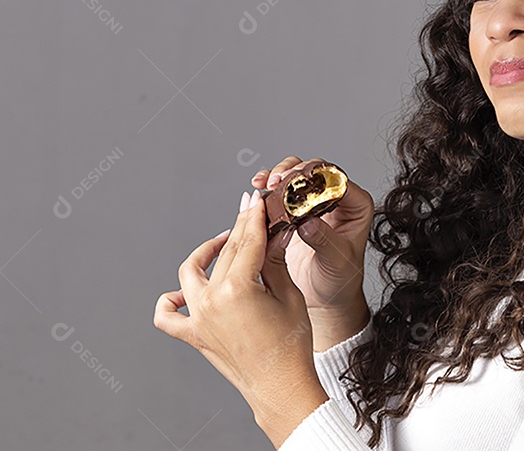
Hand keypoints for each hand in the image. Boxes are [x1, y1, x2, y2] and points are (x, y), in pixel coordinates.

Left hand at [153, 191, 325, 419]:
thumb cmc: (291, 346)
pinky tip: (185, 292)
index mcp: (237, 289)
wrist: (280, 386)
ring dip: (205, 254)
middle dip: (239, 229)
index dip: (254, 217)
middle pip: (225, 253)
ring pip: (191, 273)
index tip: (257, 200)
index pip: (248, 242)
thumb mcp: (289, 296)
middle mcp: (211, 301)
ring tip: (223, 244)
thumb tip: (274, 234)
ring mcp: (198, 319)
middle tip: (249, 212)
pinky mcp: (194, 335)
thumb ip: (275, 262)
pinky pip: (167, 316)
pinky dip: (171, 300)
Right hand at [252, 157, 373, 316]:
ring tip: (263, 185)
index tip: (295, 182)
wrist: (325, 297)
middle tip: (276, 181)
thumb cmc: (340, 280)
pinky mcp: (295, 212)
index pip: (338, 180)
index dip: (315, 177)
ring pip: (297, 176)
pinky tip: (258, 194)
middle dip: (293, 171)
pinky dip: (268, 190)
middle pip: (315, 171)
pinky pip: (282, 193)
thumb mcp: (337, 261)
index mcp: (356, 206)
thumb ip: (325, 240)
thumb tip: (307, 223)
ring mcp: (314, 203)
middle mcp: (337, 199)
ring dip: (278, 176)